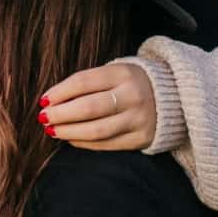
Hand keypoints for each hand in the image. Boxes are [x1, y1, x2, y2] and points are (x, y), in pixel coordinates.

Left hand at [40, 62, 155, 150]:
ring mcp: (139, 119)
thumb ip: (87, 84)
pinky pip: (106, 144)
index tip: (43, 100)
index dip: (59, 92)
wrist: (174, 96)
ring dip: (69, 132)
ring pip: (96, 130)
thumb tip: (51, 101)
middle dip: (60, 115)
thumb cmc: (131, 82)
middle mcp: (133, 96)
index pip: (83, 82)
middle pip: (88, 108)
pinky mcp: (141, 138)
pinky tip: (71, 138)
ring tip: (52, 130)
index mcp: (123, 73)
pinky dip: (84, 142)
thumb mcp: (114, 72)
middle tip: (43, 118)